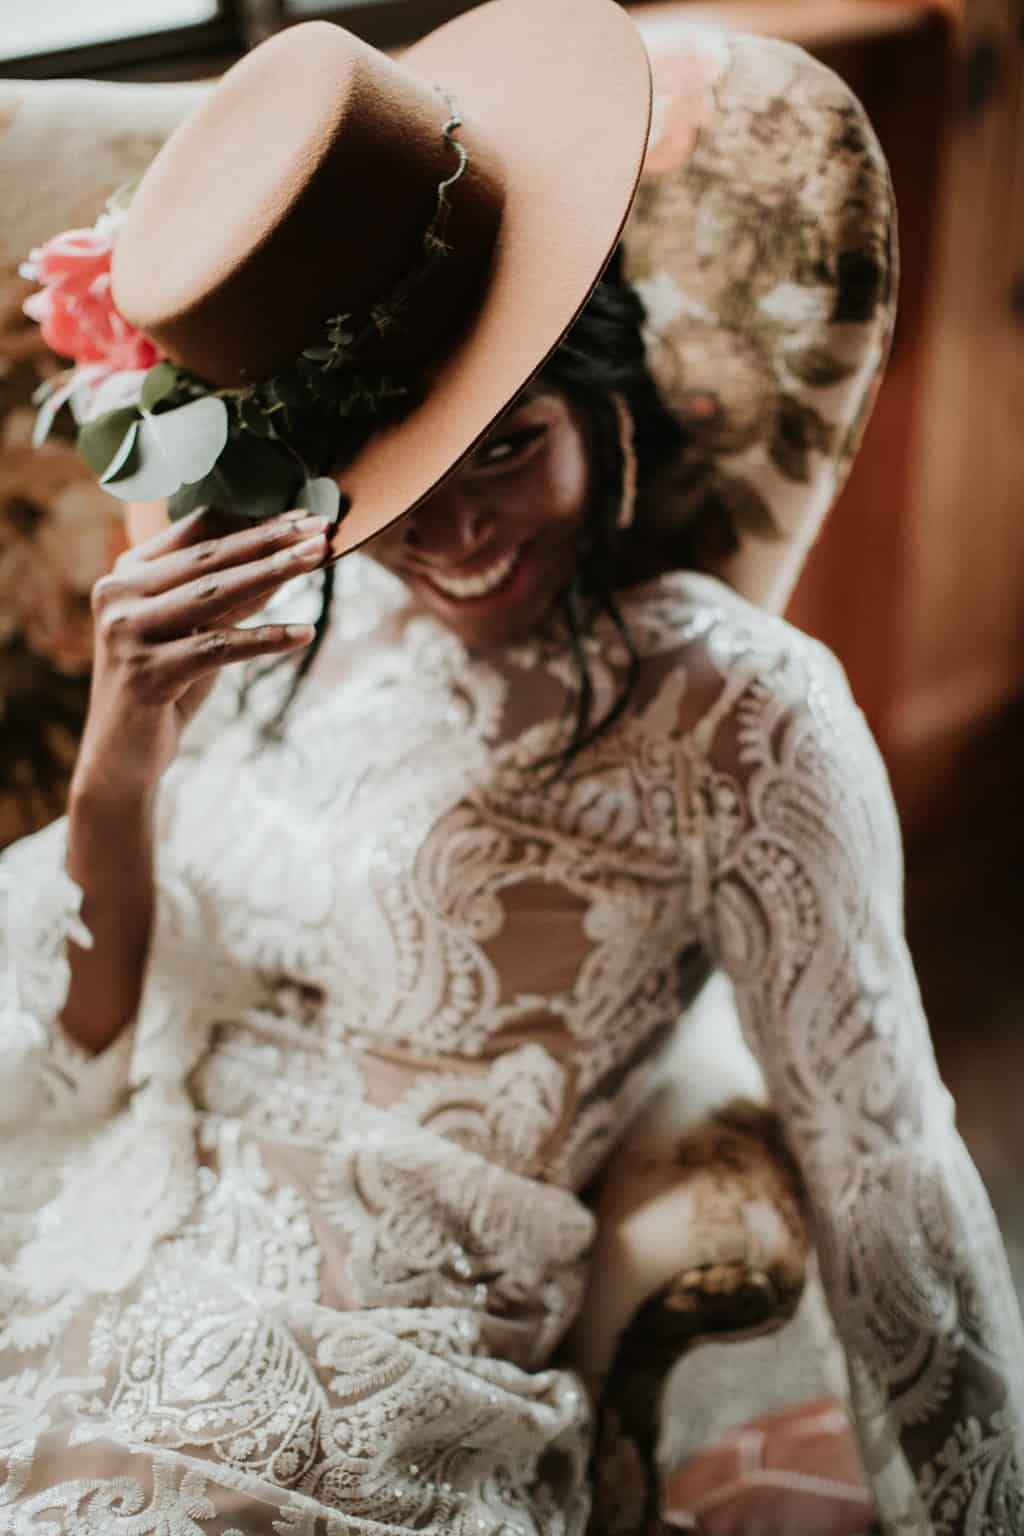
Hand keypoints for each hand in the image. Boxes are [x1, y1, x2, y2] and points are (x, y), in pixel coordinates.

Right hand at [72, 506, 328, 801]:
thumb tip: (289, 556)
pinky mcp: (146, 672)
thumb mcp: (199, 630)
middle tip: (320, 527)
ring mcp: (128, 632)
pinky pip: (219, 647)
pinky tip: (305, 632)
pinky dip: (266, 639)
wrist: (122, 755)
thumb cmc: (167, 685)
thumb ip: (234, 595)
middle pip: (210, 557)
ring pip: (215, 593)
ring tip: (319, 558)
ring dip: (274, 573)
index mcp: (127, 573)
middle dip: (271, 540)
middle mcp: (118, 594)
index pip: (197, 531)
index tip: (303, 516)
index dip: (254, 521)